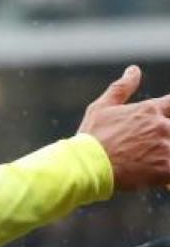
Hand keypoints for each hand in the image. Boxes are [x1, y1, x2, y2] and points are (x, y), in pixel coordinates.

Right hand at [78, 66, 169, 190]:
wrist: (85, 167)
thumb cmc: (91, 138)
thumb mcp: (101, 108)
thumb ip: (121, 87)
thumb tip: (134, 69)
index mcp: (149, 110)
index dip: (167, 111)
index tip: (161, 119)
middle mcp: (161, 125)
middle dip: (164, 133)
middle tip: (149, 144)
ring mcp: (165, 146)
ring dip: (165, 150)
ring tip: (151, 158)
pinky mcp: (166, 167)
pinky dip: (166, 172)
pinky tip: (159, 176)